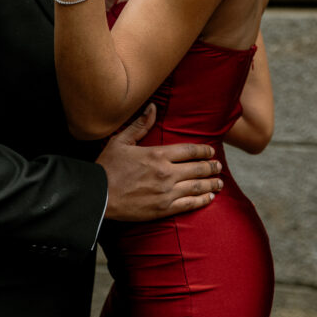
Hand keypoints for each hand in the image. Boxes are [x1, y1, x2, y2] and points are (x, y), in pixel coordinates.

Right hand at [97, 105, 222, 219]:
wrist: (98, 196)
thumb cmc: (107, 167)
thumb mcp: (120, 142)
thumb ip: (140, 125)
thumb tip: (152, 107)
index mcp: (157, 155)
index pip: (189, 150)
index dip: (204, 151)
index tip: (211, 151)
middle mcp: (166, 173)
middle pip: (197, 168)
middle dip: (211, 167)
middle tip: (218, 167)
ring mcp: (166, 192)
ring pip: (197, 187)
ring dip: (211, 184)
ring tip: (219, 183)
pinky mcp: (163, 209)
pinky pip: (189, 204)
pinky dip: (202, 200)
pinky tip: (209, 198)